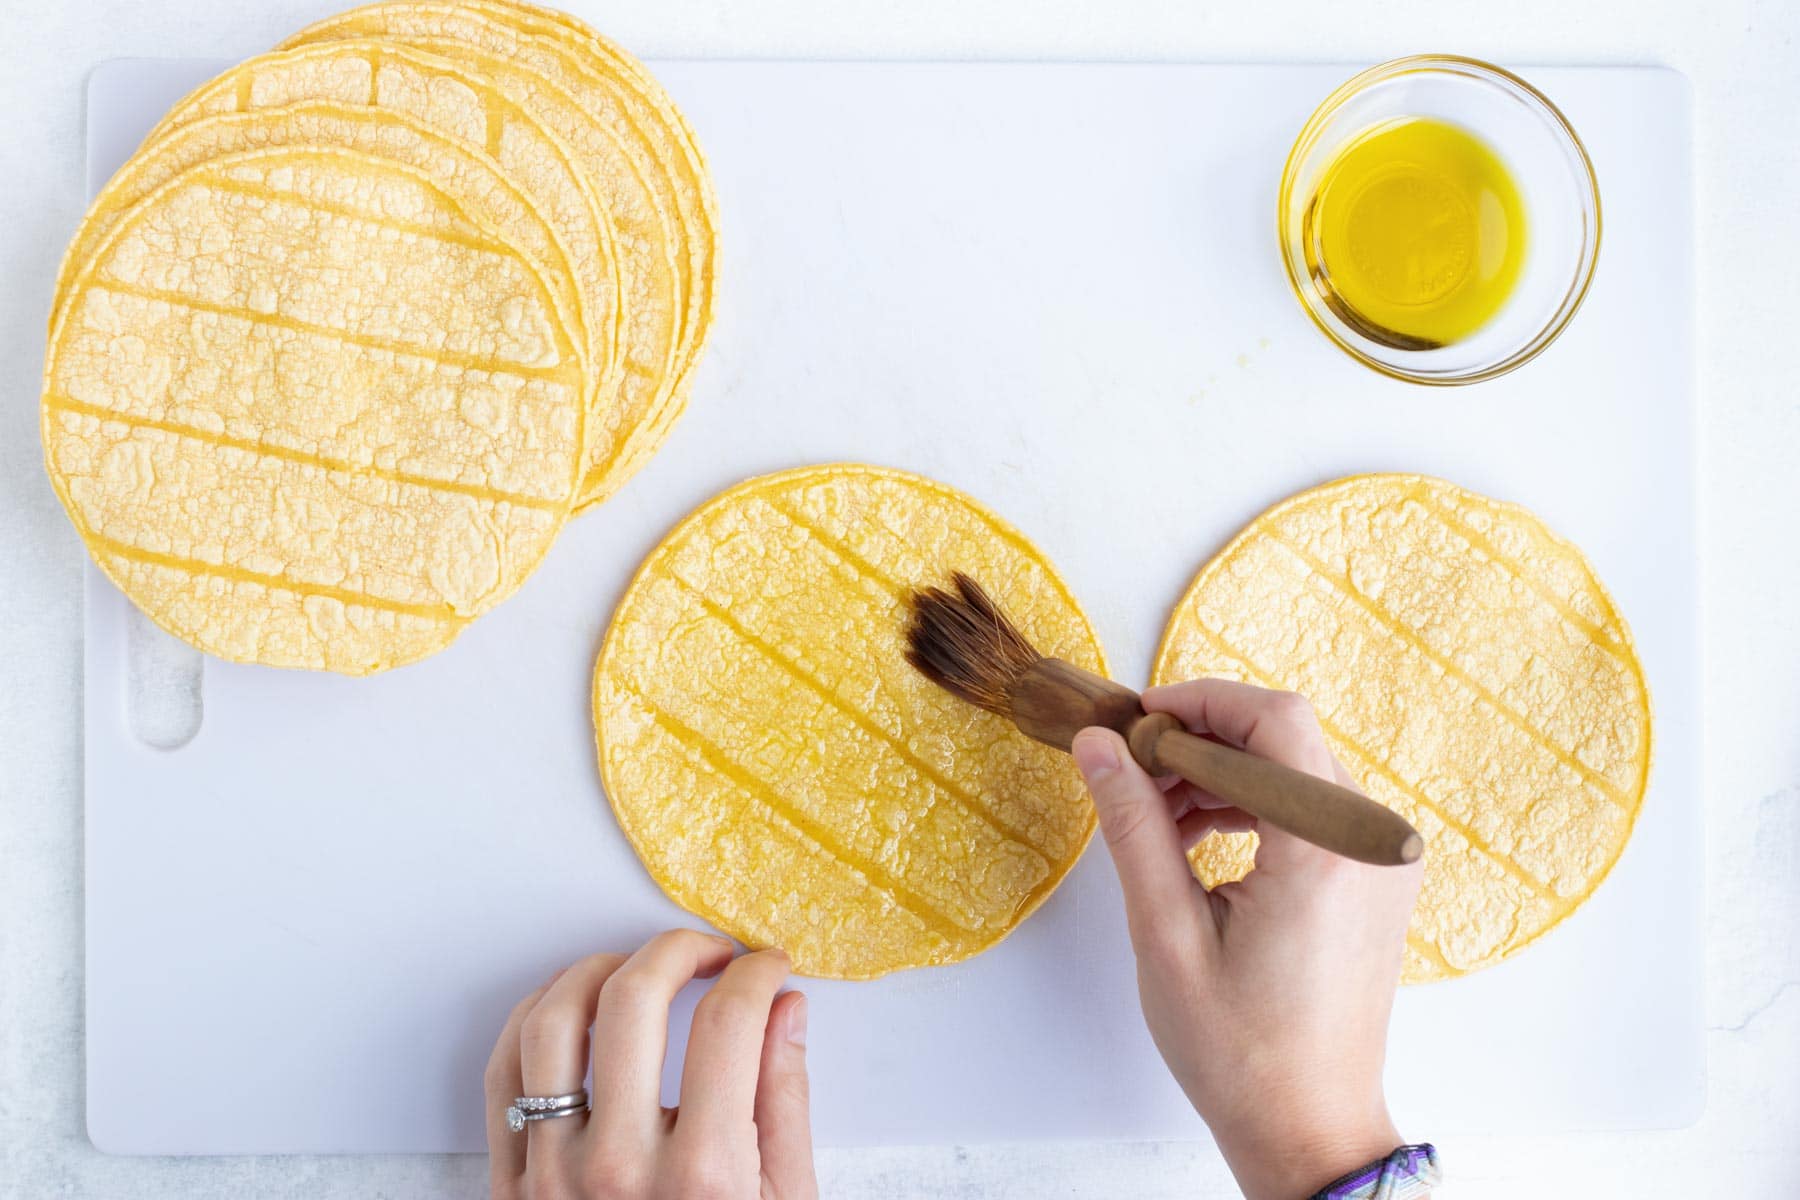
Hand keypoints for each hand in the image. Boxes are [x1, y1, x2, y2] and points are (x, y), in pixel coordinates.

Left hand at [484, 929, 815, 1199]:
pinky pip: (501, 1073)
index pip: (727, 1022)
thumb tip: (784, 1007)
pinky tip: (576, 1009)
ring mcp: (552, 1177)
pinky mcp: (510, 1188)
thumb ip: (783, 1100)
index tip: (767, 969)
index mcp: (702, 1175)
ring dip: (598, 970)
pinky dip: (533, 1018)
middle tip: (709, 954)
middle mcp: (619, 1168)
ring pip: (551, 1021)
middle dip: (680, 950)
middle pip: (634, 1001)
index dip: (756, 974)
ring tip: (638, 971)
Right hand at [1071, 680, 1421, 1199]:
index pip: (1272, 720)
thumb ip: (1134, 826)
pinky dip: (1253, 806)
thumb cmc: (1239, 1050)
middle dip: (1201, 739)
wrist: (1309, 1127)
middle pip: (1285, 738)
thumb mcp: (1166, 933)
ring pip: (1296, 769)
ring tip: (1153, 814)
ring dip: (1223, 774)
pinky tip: (1197, 839)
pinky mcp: (1374, 880)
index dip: (1197, 703)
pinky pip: (1313, 808)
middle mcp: (1370, 842)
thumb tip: (1098, 744)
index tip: (1133, 724)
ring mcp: (1380, 861)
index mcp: (1324, 850)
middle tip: (1131, 769)